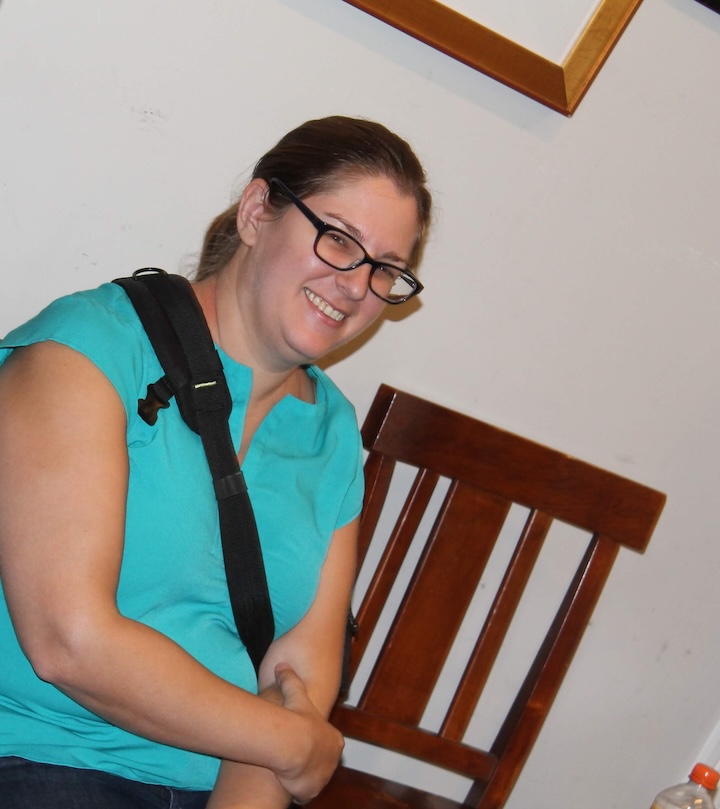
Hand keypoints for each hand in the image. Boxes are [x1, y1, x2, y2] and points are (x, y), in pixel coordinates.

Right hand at [272, 663, 343, 803]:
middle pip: (321, 761)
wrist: (293, 745)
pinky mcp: (311, 792)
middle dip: (310, 759)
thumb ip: (290, 679)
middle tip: (292, 755)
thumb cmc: (297, 718)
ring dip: (303, 775)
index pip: (326, 741)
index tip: (299, 737)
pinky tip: (285, 782)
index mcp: (334, 739)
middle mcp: (332, 760)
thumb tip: (281, 665)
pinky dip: (297, 790)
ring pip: (314, 778)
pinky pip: (304, 794)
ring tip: (287, 770)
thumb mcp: (296, 693)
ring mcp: (323, 778)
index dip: (312, 739)